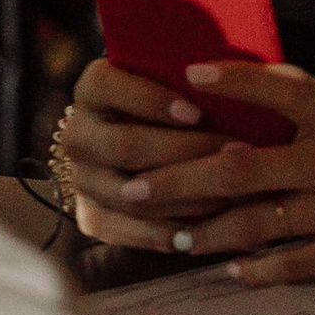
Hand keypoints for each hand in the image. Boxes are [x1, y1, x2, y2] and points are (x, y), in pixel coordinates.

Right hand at [58, 58, 240, 232]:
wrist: (145, 143)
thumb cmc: (177, 103)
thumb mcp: (178, 81)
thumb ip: (193, 80)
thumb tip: (232, 78)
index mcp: (93, 88)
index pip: (109, 85)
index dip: (151, 100)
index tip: (197, 113)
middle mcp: (78, 132)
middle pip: (124, 144)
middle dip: (183, 152)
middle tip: (235, 154)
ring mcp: (80, 176)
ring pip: (125, 192)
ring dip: (179, 197)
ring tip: (228, 196)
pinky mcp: (87, 214)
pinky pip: (116, 229)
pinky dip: (155, 234)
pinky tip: (192, 236)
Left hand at [69, 59, 314, 281]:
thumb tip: (256, 113)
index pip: (280, 87)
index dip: (233, 81)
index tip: (188, 76)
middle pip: (240, 166)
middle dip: (180, 179)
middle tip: (135, 186)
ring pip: (255, 221)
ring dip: (207, 231)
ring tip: (175, 235)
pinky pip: (291, 263)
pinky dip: (256, 267)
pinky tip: (231, 269)